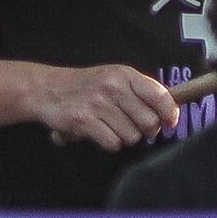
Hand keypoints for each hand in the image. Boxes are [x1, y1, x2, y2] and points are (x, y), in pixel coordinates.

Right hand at [26, 60, 183, 150]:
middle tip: (133, 126)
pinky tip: (98, 132)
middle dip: (145, 130)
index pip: (160, 95)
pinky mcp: (84, 121)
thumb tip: (169, 112)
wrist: (47, 89)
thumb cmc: (85, 86)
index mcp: (124, 74)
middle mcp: (113, 87)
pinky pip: (113, 143)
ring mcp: (98, 104)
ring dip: (123, 136)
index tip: (169, 121)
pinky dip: (108, 143)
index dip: (169, 113)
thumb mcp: (113, 77)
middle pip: (149, 122)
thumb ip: (139, 91)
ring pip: (132, 136)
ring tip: (109, 126)